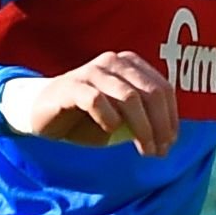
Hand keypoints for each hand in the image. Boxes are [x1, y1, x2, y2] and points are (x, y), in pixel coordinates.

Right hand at [2, 51, 179, 153]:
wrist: (43, 111)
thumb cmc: (88, 116)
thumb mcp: (122, 119)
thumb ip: (144, 120)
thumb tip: (169, 139)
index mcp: (130, 65)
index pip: (163, 89)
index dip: (171, 119)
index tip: (169, 144)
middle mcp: (113, 62)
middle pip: (151, 94)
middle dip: (160, 126)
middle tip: (159, 152)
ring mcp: (91, 71)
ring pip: (129, 98)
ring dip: (142, 128)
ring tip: (144, 150)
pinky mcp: (70, 85)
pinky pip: (97, 100)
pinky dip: (109, 119)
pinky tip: (110, 130)